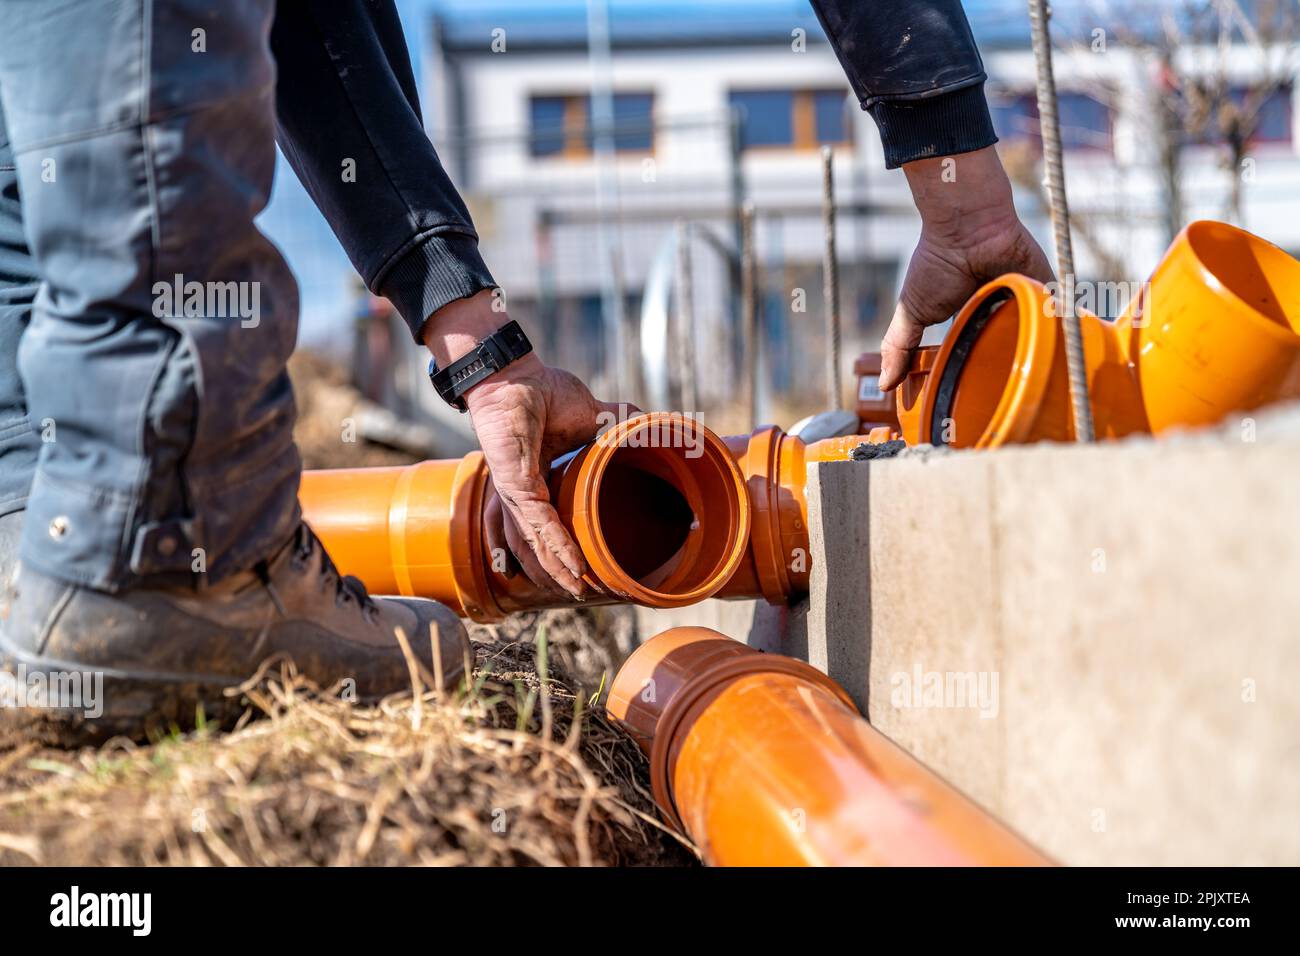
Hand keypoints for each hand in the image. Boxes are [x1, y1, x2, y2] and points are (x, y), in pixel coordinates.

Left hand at [422, 291, 624, 598]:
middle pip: (538, 543)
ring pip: (536, 541)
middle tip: (583, 594)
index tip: (589, 569)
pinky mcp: (514, 483)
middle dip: (558, 571)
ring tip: (578, 589)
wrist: (514, 374)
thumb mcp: (591, 416)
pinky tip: (572, 564)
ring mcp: (516, 491)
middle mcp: (523, 494)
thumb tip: (658, 425)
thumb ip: (620, 425)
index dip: (566, 549)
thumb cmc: (542, 392)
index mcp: (538, 482)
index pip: (551, 525)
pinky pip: (537, 521)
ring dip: (557, 568)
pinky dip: (555, 545)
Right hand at [879, 146, 1054, 391]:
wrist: (968, 226)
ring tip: (1038, 384)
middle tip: (1008, 399)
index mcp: (968, 315)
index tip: (973, 400)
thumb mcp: (912, 312)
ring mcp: (1023, 299)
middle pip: (1008, 346)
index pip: (974, 349)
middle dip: (1008, 368)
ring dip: (1038, 354)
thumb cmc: (936, 264)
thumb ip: (899, 348)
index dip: (975, 371)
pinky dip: (1064, 331)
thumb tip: (883, 386)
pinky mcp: (1046, 287)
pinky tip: (1069, 356)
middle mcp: (997, 308)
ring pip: (1035, 335)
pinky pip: (1060, 314)